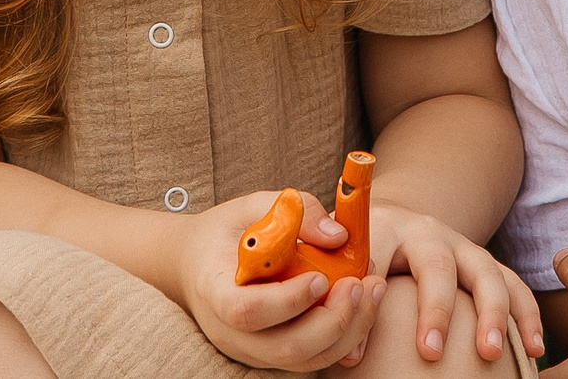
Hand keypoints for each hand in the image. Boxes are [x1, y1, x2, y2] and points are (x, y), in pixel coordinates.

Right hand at [179, 190, 387, 371]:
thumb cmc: (225, 232)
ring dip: (347, 331)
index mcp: (213, 289)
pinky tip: (361, 305)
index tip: (320, 278)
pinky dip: (343, 338)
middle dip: (331, 321)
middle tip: (360, 284)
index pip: (246, 311)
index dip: (287, 301)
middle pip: (283, 348)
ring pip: (303, 360)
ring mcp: (249, 350)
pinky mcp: (270, 355)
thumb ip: (294, 211)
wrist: (196, 263)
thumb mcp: (250, 206)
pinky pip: (310, 359)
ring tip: (371, 289)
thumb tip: (338, 236)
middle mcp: (228, 331)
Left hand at [344, 202, 543, 368]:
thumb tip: (346, 347)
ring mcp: (462, 246)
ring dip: (492, 312)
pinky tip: (532, 349)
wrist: (400, 217)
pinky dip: (527, 314)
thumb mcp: (337, 252)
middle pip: (436, 264)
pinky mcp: (486, 263)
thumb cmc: (363, 246)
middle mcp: (427, 233)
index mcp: (384, 228)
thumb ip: (333, 280)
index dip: (366, 301)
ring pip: (484, 270)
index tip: (356, 352)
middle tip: (429, 352)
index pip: (373, 259)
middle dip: (436, 309)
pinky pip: (513, 283)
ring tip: (491, 352)